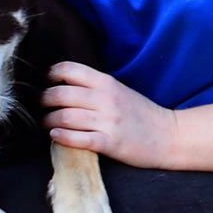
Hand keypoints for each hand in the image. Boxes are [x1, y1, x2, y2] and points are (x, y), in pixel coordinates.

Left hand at [41, 62, 176, 167]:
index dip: (52, 74)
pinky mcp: (109, 142)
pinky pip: (76, 138)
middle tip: (43, 106)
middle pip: (60, 94)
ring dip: (49, 120)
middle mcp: (105, 99)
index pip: (70, 70)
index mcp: (107, 83)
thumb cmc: (142, 114)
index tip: (48, 82)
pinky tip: (56, 136)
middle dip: (45, 100)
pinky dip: (61, 136)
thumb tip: (63, 85)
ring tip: (47, 124)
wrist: (169, 136)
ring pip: (64, 116)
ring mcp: (107, 121)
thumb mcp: (121, 91)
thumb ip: (96, 87)